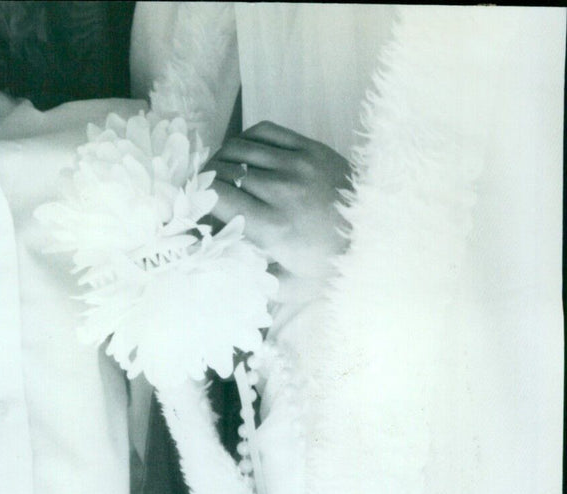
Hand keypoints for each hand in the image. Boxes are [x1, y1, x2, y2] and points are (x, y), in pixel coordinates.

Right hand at [207, 122, 351, 286]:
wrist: (375, 235)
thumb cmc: (329, 265)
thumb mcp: (288, 286)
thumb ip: (251, 278)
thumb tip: (215, 265)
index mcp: (274, 227)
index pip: (219, 197)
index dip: (197, 199)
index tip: (192, 208)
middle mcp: (283, 191)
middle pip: (224, 170)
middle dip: (205, 180)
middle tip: (200, 192)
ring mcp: (297, 164)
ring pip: (239, 147)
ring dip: (221, 158)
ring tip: (216, 173)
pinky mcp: (310, 148)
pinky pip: (264, 132)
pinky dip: (244, 140)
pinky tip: (241, 155)